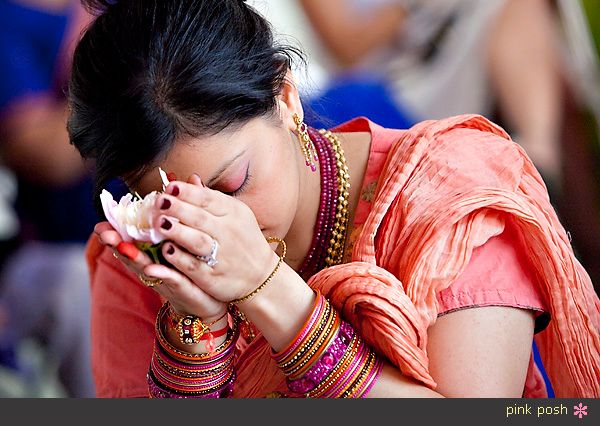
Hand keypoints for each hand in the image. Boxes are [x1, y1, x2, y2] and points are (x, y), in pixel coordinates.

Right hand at [94, 221, 226, 321]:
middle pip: (131, 252)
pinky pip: (172, 280)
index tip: (100, 225)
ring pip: (146, 267)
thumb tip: (193, 178)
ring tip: (124, 248)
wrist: (210, 299)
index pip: (129, 237)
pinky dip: (162, 274)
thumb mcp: (186, 237)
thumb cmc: (194, 265)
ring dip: (134, 258)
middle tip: (104, 233)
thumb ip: (186, 211)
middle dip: (116, 243)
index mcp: (152, 249)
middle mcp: (153, 264)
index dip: (114, 230)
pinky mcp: (183, 288)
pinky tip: (153, 268)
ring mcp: (165, 278)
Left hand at [151, 174, 279, 302]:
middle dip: (178, 208)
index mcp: (233, 212)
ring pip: (197, 241)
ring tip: (160, 223)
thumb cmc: (244, 240)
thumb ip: (211, 199)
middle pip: (200, 218)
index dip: (188, 192)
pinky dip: (180, 259)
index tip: (170, 187)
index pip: (208, 199)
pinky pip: (194, 266)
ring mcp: (221, 255)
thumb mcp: (235, 214)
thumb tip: (190, 179)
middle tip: (160, 202)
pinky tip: (166, 251)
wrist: (261, 275)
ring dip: (178, 232)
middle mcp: (228, 232)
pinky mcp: (213, 276)